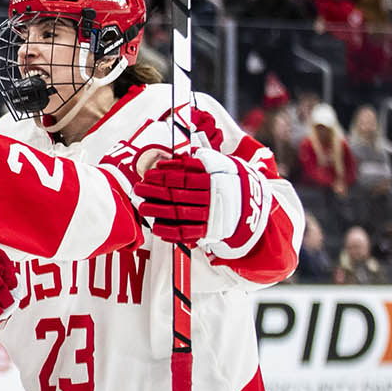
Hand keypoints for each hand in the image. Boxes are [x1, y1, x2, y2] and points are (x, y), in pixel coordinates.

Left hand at [135, 147, 260, 252]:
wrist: (253, 204)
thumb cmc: (228, 180)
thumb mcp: (220, 164)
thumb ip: (198, 161)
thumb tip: (174, 157)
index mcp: (213, 179)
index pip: (184, 178)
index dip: (163, 176)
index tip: (148, 175)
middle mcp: (212, 198)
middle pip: (178, 195)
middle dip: (155, 192)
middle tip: (138, 189)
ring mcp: (211, 215)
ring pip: (180, 214)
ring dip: (158, 212)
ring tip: (143, 207)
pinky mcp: (210, 231)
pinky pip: (188, 233)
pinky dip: (171, 232)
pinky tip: (157, 228)